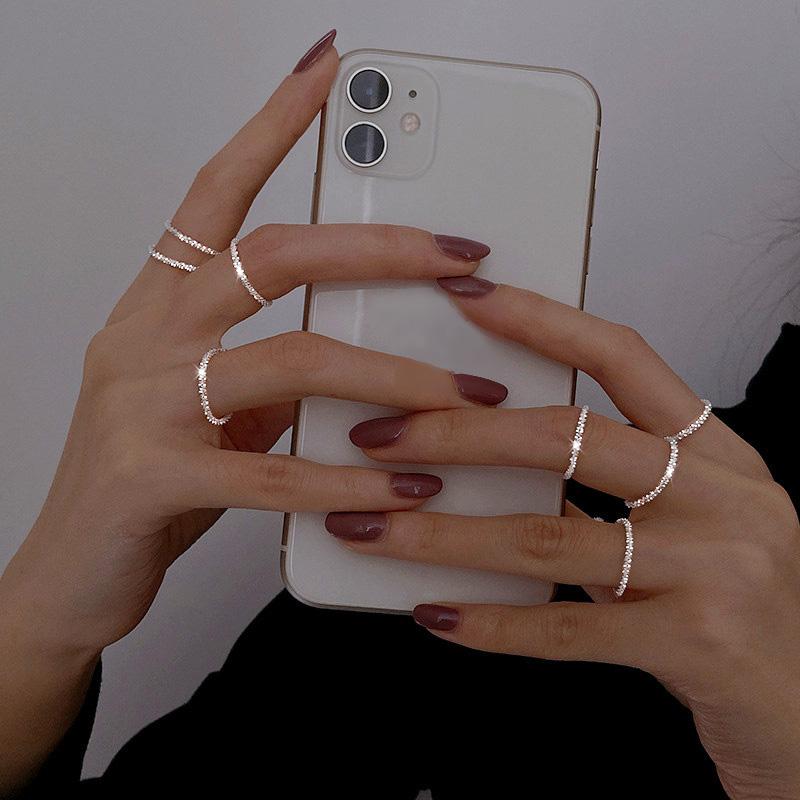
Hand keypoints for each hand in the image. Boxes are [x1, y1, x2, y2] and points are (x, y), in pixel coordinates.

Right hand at [0, 32, 505, 790]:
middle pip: (272, 257)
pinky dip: (352, 478)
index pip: (218, 193)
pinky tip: (408, 488)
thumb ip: (262, 379)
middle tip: (461, 254)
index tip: (330, 73)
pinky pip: (275, 470)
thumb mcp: (204, 412)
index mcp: (159, 308)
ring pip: (291, 360)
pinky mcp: (153, 479)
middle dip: (379, 249)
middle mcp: (147, 339)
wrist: (68, 574)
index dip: (273, 127)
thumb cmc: (145, 483)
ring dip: (393, 379)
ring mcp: (144, 406)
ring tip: (465, 396)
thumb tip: (352, 369)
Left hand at [329, 277, 799, 798]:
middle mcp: (722, 497)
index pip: (622, 357)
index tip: (467, 297)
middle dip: (459, 433)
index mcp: (717, 451)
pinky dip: (492, 623)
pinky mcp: (695, 644)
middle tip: (381, 433)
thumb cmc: (739, 599)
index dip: (541, 321)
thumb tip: (494, 455)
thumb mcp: (693, 518)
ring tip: (376, 528)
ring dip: (447, 534)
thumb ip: (614, 484)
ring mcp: (715, 569)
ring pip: (549, 536)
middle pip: (569, 437)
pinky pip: (565, 629)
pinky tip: (437, 613)